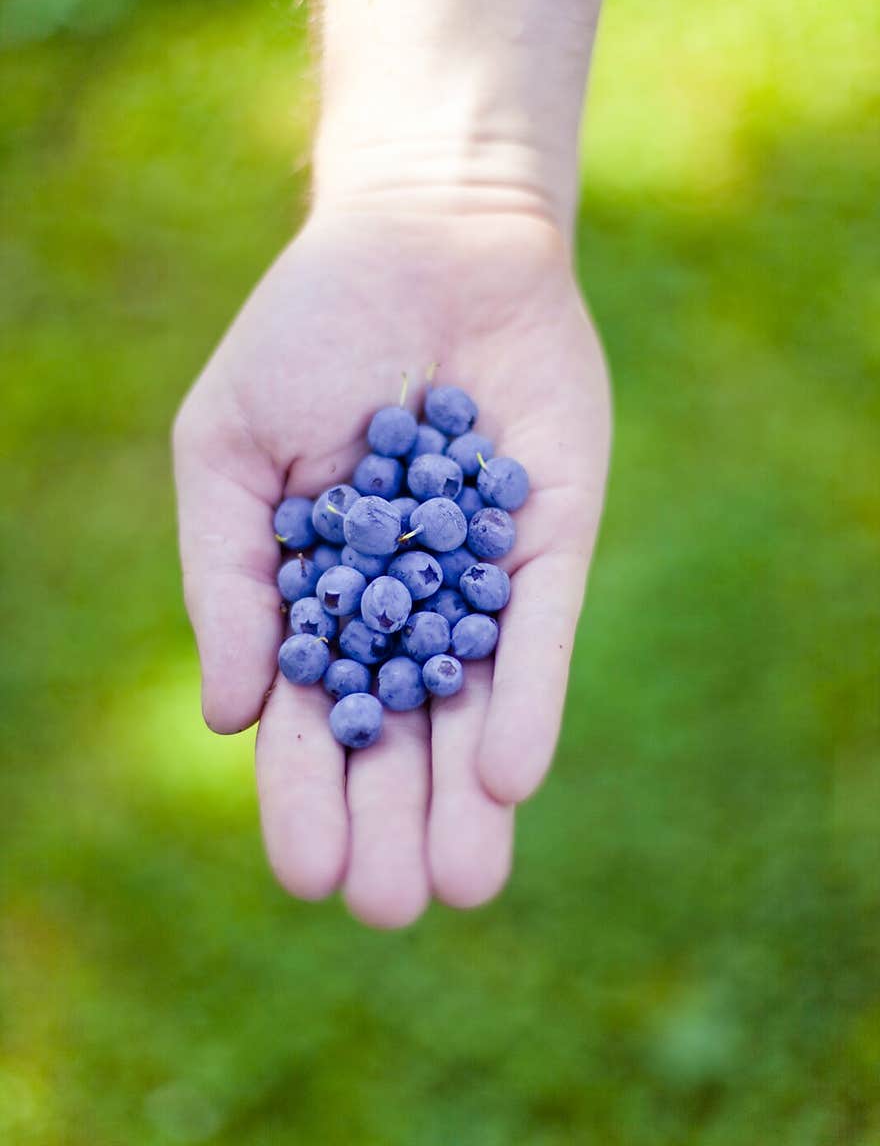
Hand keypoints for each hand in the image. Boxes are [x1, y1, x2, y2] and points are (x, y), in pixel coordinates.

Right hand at [173, 206, 610, 925]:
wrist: (424, 237)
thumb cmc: (307, 334)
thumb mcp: (226, 448)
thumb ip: (225, 578)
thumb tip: (232, 716)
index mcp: (316, 593)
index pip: (311, 714)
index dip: (306, 793)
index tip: (307, 874)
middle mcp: (404, 601)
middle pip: (399, 730)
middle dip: (393, 819)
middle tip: (395, 908)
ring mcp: (479, 575)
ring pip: (472, 701)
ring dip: (464, 794)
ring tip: (462, 883)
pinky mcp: (550, 537)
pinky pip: (537, 626)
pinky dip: (524, 695)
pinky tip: (510, 774)